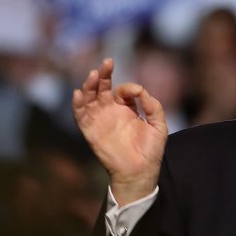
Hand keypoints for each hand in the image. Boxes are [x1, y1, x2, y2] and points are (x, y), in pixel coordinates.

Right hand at [73, 58, 168, 205]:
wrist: (140, 172)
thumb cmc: (150, 151)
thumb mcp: (158, 125)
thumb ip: (153, 106)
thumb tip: (142, 91)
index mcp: (126, 109)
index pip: (122, 90)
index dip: (128, 88)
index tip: (136, 93)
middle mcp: (110, 112)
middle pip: (102, 88)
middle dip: (103, 74)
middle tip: (107, 63)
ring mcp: (99, 120)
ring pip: (89, 97)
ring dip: (89, 85)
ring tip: (93, 75)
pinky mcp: (90, 131)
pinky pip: (80, 116)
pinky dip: (77, 104)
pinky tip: (78, 93)